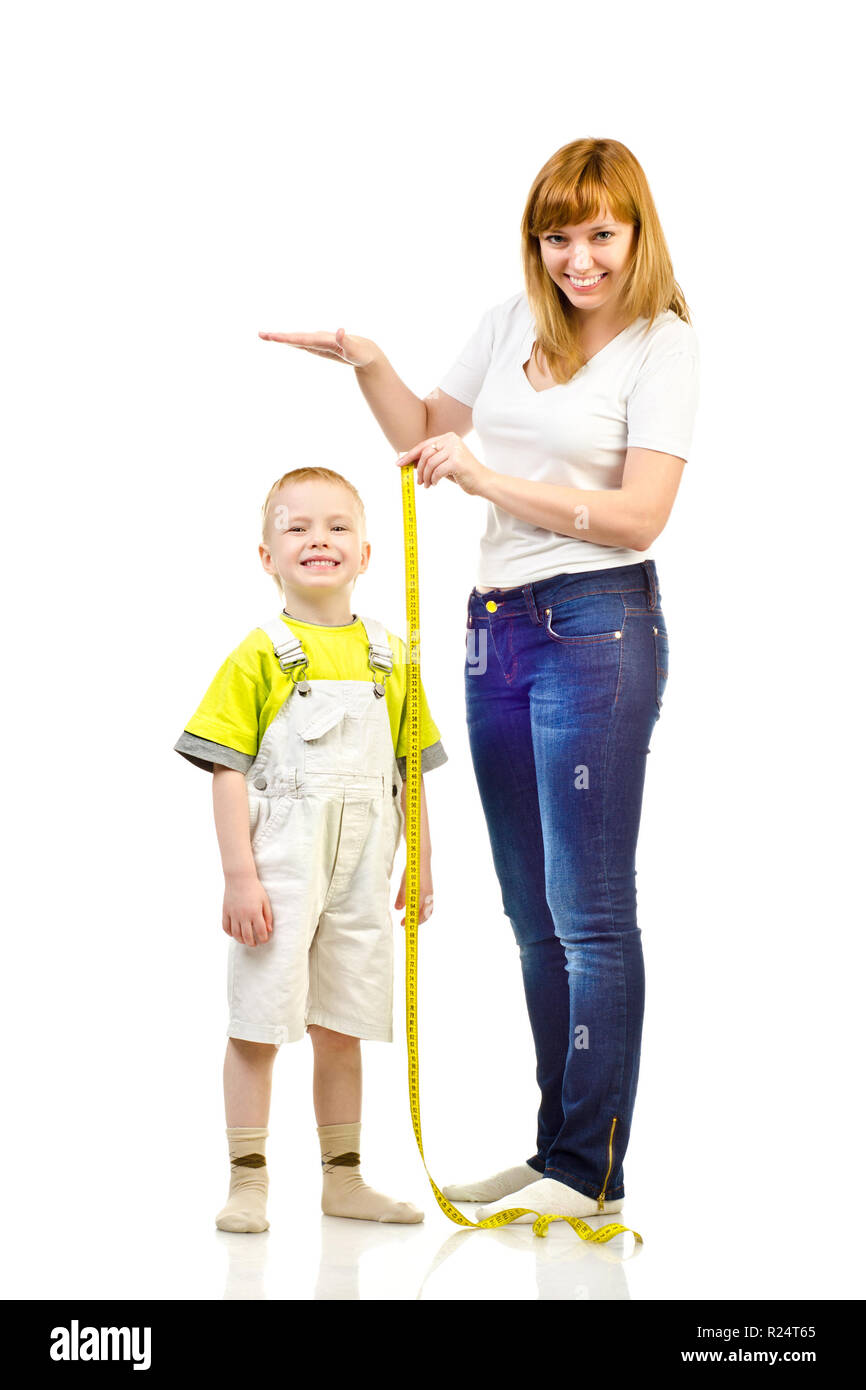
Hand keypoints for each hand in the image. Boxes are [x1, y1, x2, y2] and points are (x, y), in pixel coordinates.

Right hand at [222, 872, 272, 946]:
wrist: (239, 878)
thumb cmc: (255, 889)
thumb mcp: (265, 901)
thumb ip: (268, 916)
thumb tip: (269, 930)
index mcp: (255, 913)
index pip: (260, 932)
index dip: (263, 938)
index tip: (264, 939)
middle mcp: (243, 915)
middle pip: (247, 936)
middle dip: (252, 943)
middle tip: (255, 944)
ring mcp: (233, 914)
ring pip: (236, 934)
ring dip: (241, 940)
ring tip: (245, 940)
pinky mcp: (225, 911)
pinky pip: (225, 927)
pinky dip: (230, 933)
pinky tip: (234, 934)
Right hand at [258, 326, 378, 368]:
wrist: (365, 350)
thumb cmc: (361, 352)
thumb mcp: (355, 350)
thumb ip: (346, 341)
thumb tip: (340, 330)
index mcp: (323, 339)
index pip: (302, 339)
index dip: (286, 338)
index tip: (273, 336)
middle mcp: (318, 338)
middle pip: (295, 337)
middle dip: (278, 337)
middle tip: (261, 335)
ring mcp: (316, 341)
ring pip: (295, 339)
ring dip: (280, 338)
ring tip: (264, 336)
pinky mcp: (317, 346)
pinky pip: (300, 343)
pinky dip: (289, 341)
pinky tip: (280, 340)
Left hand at [394, 865, 433, 926]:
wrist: (421, 859)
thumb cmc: (412, 870)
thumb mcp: (404, 884)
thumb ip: (401, 897)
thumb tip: (397, 909)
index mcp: (422, 895)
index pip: (417, 913)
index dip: (411, 921)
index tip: (403, 925)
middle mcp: (428, 896)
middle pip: (424, 914)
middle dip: (415, 921)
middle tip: (404, 925)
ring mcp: (430, 893)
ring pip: (427, 910)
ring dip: (419, 917)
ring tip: (409, 919)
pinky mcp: (429, 891)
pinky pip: (428, 905)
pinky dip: (422, 910)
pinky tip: (413, 909)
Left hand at [396, 432, 488, 496]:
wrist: (482, 482)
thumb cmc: (462, 473)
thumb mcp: (443, 464)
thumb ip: (428, 461)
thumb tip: (408, 462)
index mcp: (448, 437)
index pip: (424, 445)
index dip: (410, 455)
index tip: (399, 464)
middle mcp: (451, 440)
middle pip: (425, 454)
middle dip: (418, 470)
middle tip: (418, 481)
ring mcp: (455, 449)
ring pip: (429, 463)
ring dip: (426, 477)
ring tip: (428, 485)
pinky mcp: (457, 460)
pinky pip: (437, 471)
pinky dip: (433, 480)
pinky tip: (436, 484)